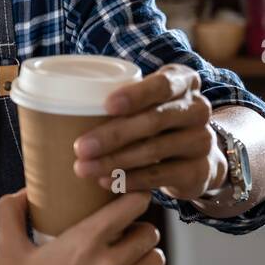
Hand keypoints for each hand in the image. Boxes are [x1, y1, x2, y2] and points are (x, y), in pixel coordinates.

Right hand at [0, 189, 164, 264]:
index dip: (134, 197)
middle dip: (138, 229)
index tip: (128, 197)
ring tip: (121, 261)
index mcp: (84, 242)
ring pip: (154, 263)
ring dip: (141, 257)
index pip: (131, 207)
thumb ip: (12, 211)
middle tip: (122, 233)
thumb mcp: (5, 249)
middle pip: (150, 234)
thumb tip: (26, 192)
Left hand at [72, 63, 226, 200]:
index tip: (107, 105)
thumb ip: (121, 100)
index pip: (162, 85)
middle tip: (79, 148)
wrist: (198, 156)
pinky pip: (161, 175)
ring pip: (154, 150)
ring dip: (115, 161)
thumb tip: (62, 107)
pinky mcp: (199, 170)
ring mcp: (202, 140)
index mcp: (183, 82)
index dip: (135, 95)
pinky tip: (107, 182)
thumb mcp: (146, 102)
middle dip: (113, 135)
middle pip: (154, 121)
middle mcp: (197, 109)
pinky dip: (130, 180)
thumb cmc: (155, 120)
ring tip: (83, 169)